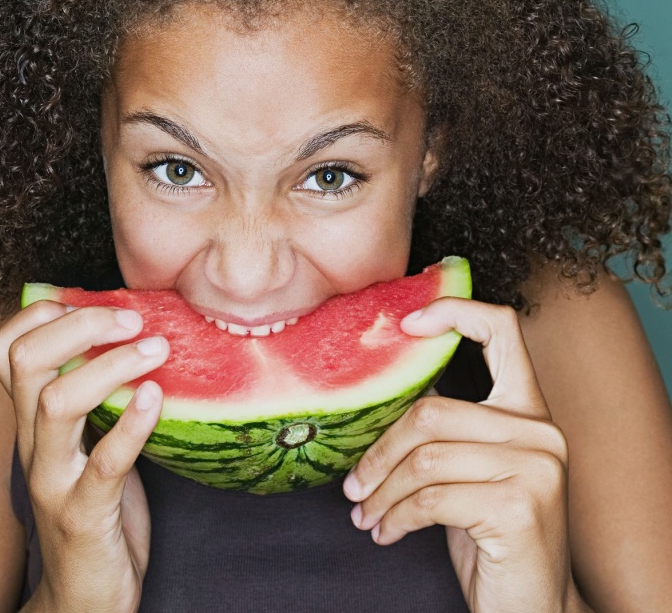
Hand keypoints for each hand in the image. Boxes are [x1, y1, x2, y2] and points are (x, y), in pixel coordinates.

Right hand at [0, 300, 169, 612]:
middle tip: (133, 318)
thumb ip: (90, 394)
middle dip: (79, 324)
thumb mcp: (82, 443)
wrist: (84, 601)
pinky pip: (103, 463)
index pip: (3, 348)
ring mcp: (54, 481)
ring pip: (55, 403)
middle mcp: (32, 445)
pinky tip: (157, 398)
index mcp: (30, 422)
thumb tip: (126, 327)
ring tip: (157, 349)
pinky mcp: (83, 516)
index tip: (89, 299)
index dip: (40, 312)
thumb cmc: (94, 510)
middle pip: (26, 361)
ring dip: (110, 366)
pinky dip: (131, 425)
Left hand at [342, 298, 585, 612]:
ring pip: (424, 458)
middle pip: (433, 410)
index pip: (503, 328)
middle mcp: (541, 430)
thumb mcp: (475, 470)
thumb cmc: (495, 536)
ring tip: (365, 512)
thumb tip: (389, 378)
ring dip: (381, 491)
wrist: (537, 611)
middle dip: (380, 450)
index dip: (453, 311)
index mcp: (531, 409)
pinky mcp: (518, 506)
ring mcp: (535, 467)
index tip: (406, 323)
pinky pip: (431, 498)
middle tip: (353, 483)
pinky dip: (396, 516)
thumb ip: (450, 423)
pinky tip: (386, 531)